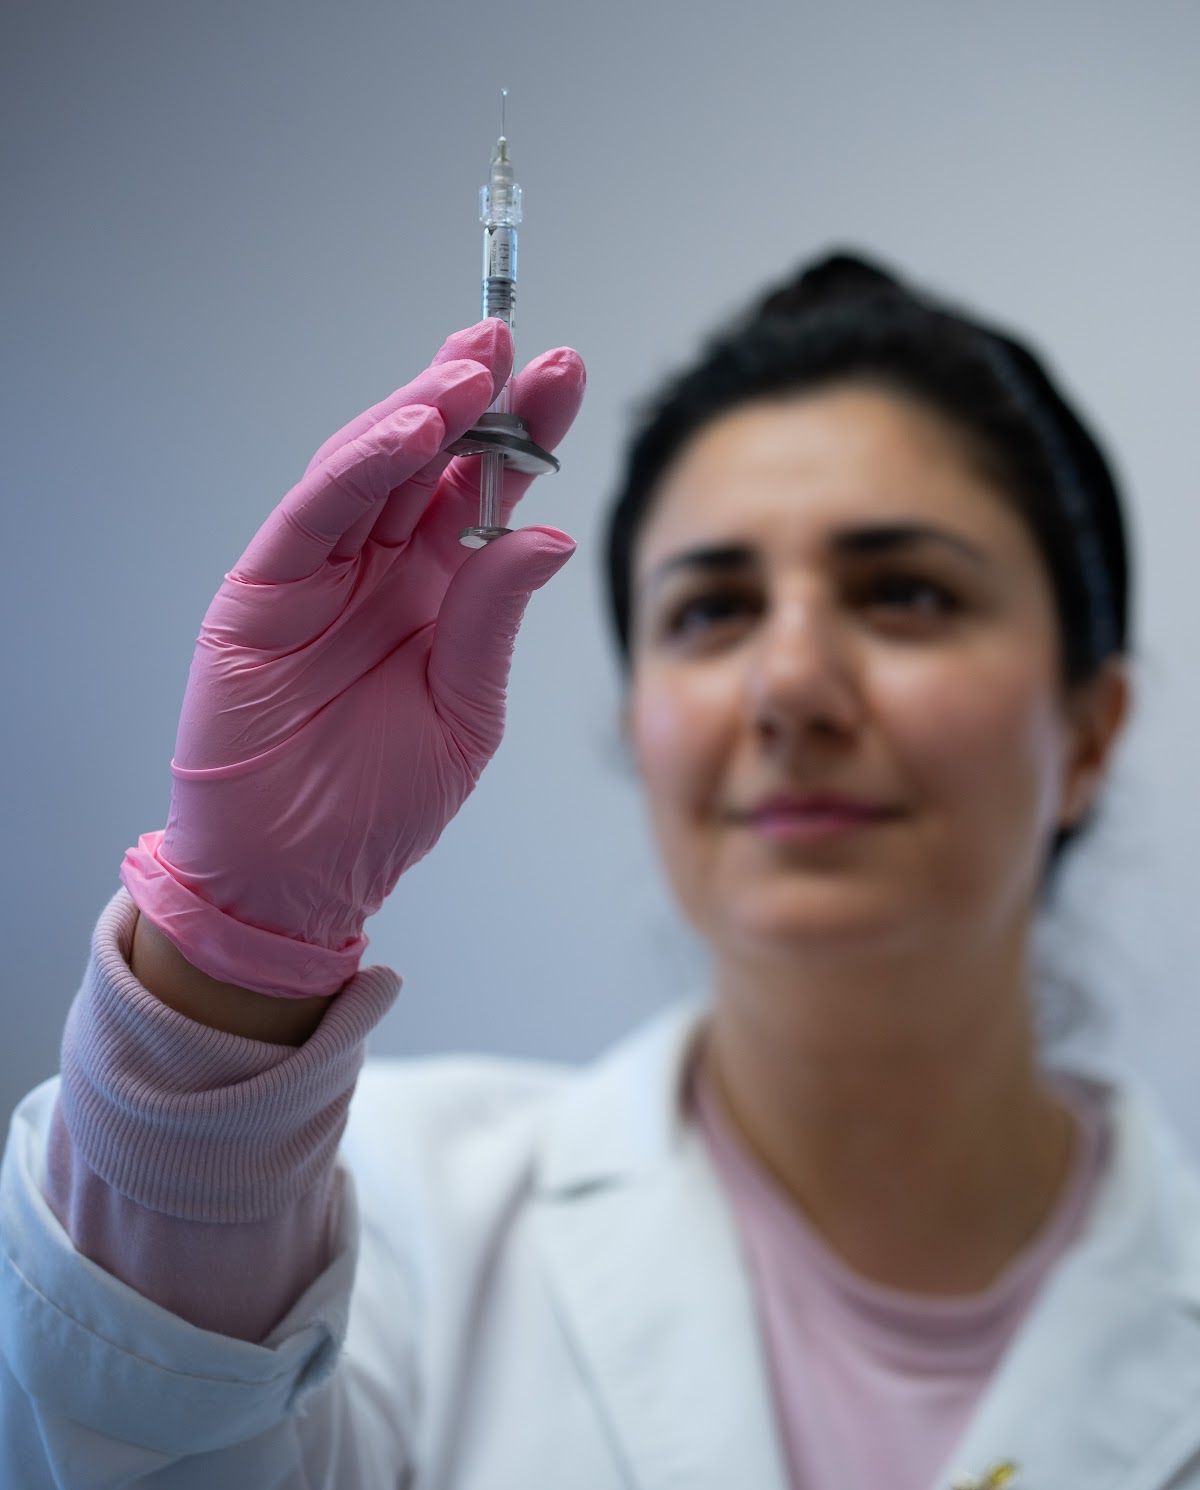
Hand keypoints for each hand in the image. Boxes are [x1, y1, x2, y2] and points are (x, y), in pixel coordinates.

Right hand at [120, 318, 585, 996]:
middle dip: (474, 397)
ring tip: (471, 371)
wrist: (297, 880)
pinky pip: (313, 514)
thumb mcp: (464, 716)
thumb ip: (491, 622)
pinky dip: (356, 470)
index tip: (566, 375)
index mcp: (437, 592)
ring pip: (370, 469)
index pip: (485, 494)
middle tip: (519, 345)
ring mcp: (319, 574)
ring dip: (420, 414)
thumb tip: (543, 536)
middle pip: (430, 462)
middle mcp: (380, 569)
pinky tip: (409, 435)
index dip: (524, 432)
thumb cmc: (380, 806)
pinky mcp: (262, 592)